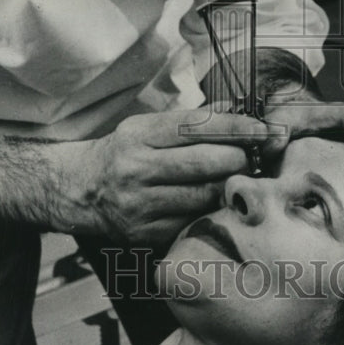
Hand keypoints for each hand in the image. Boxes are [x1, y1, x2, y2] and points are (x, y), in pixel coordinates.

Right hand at [52, 110, 263, 246]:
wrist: (81, 189)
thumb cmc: (125, 152)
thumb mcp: (148, 126)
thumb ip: (191, 120)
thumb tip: (236, 110)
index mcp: (139, 135)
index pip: (196, 127)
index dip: (235, 128)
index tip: (263, 129)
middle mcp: (136, 169)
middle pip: (205, 163)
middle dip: (240, 158)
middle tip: (254, 156)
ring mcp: (139, 205)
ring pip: (203, 195)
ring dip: (229, 186)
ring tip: (238, 178)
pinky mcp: (144, 234)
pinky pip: (192, 221)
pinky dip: (210, 210)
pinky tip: (216, 202)